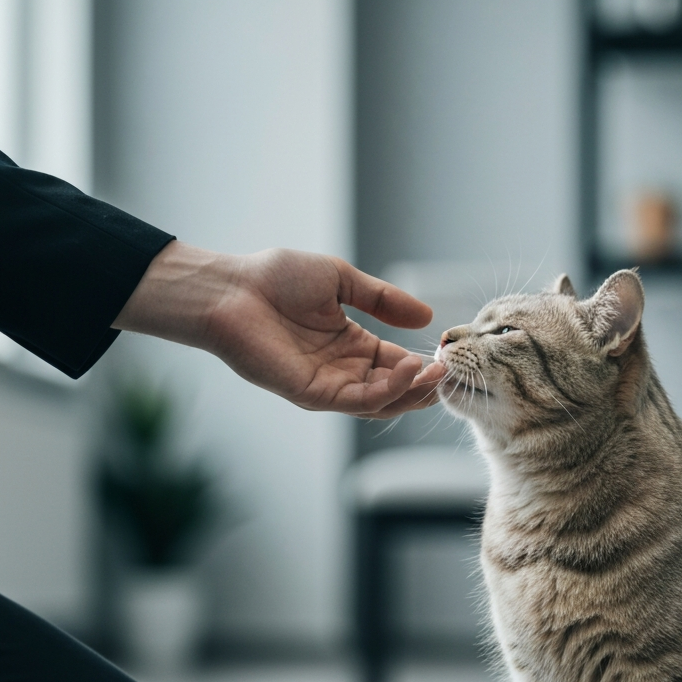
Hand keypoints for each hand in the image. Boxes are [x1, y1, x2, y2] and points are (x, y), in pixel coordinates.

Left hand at [113, 241, 445, 416]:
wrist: (231, 288)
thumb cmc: (275, 279)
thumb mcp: (342, 280)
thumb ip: (383, 300)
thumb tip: (427, 317)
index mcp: (351, 346)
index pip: (397, 365)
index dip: (423, 363)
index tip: (447, 354)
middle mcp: (343, 371)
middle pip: (396, 391)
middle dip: (426, 384)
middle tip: (450, 371)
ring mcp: (329, 386)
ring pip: (383, 402)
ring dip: (413, 391)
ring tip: (436, 372)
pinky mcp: (313, 394)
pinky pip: (360, 401)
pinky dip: (388, 390)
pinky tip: (408, 369)